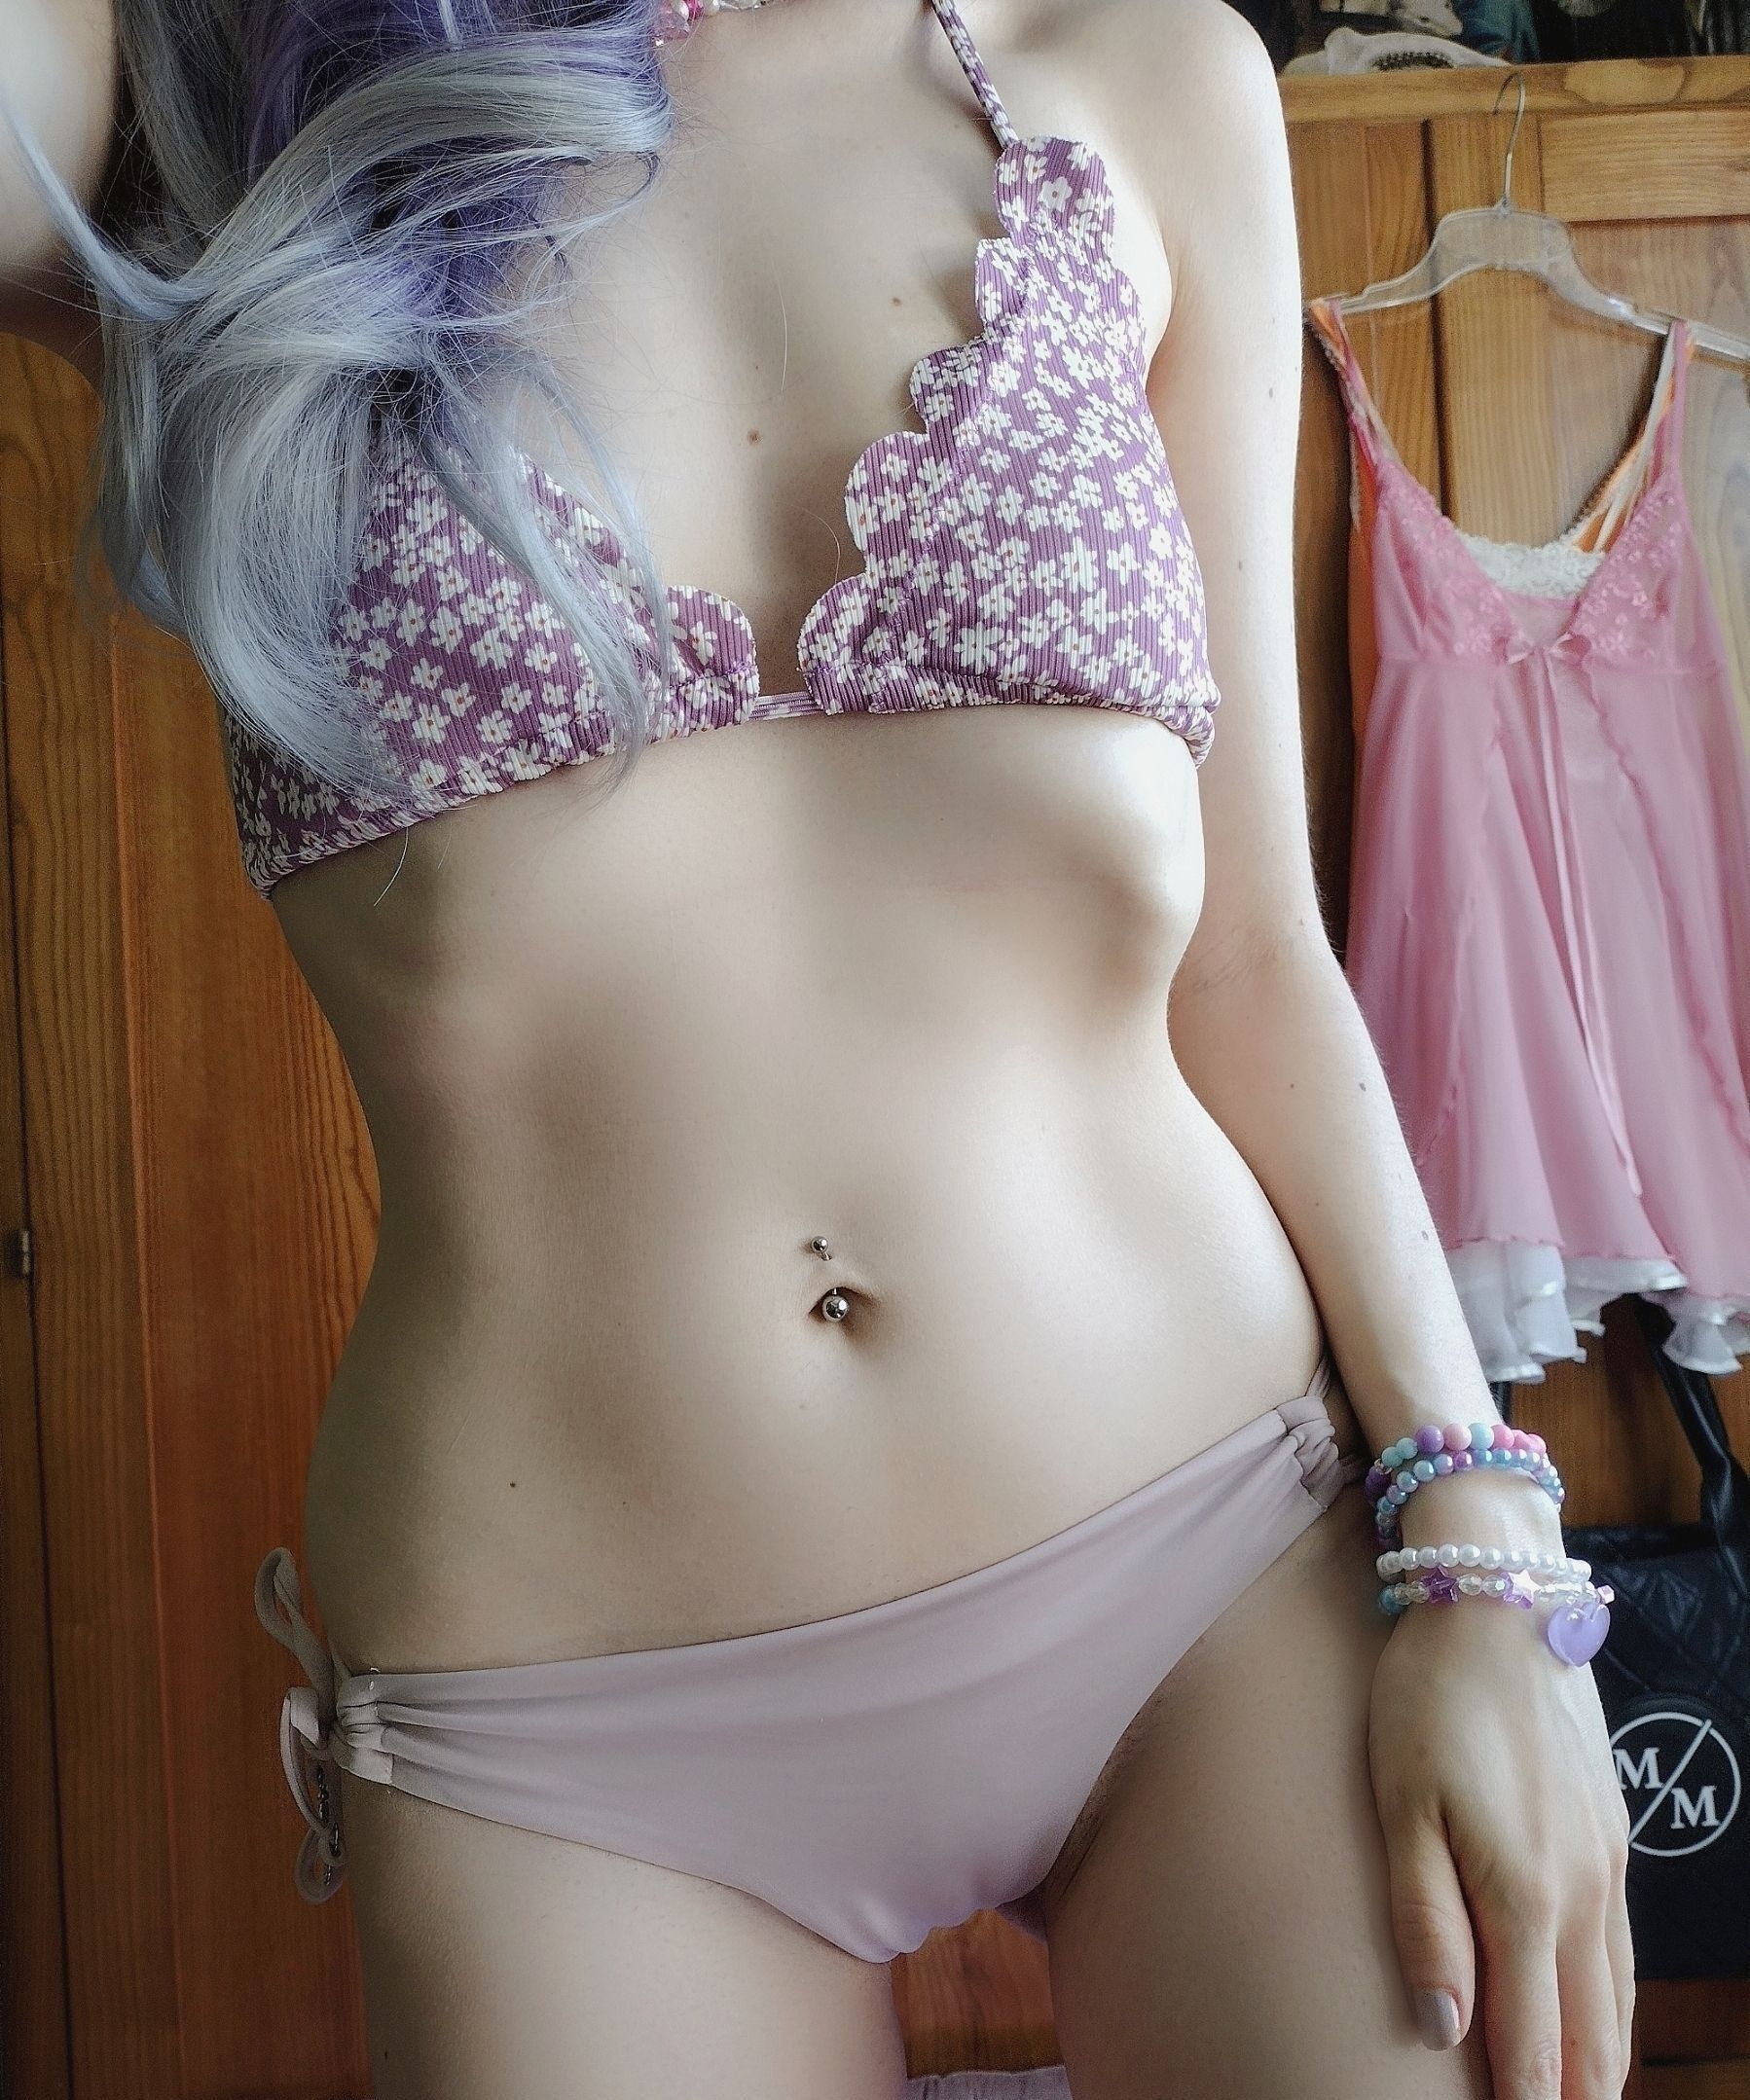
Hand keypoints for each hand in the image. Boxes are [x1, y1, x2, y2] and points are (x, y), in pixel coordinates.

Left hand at [1368, 1595, 1634, 2097]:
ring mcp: (1607, 1862)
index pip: (1534, 2048)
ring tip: (1569, 2097)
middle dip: (1571, 2098)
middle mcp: (1583, 1893)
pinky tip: (1591, 2013)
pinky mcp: (1612, 1831)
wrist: (1500, 1602)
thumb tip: (1441, 2031)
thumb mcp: (1403, 1806)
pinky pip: (1622, 1947)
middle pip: (1593, 2042)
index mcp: (1527, 1898)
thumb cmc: (1432, 1699)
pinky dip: (1610, 2003)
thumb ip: (1424, 1922)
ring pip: (1618, 2000)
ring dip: (1598, 2061)